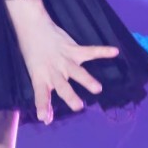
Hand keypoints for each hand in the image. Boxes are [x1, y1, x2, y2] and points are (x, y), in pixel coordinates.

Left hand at [6, 0, 119, 123]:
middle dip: (70, 96)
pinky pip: (89, 51)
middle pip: (62, 85)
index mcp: (40, 78)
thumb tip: (47, 119)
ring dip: (87, 80)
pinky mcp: (72, 49)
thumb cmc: (33, 56)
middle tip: (78, 107)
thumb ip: (43, 97)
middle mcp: (53, 70)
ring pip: (77, 71)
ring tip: (97, 89)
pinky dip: (102, 51)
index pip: (41, 94)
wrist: (32, 28)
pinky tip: (114, 52)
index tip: (44, 118)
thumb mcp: (35, 76)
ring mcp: (63, 60)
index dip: (42, 105)